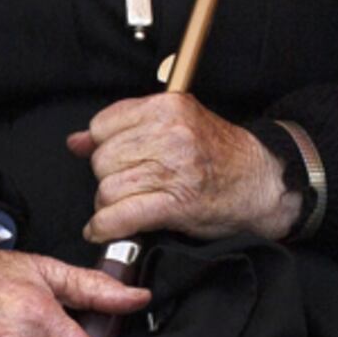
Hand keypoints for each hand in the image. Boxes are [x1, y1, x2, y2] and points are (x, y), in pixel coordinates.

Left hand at [71, 92, 298, 245]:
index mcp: (168, 107)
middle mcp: (170, 134)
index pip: (103, 125)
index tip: (116, 159)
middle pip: (102, 159)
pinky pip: (120, 216)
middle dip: (108, 177)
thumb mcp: (176, 125)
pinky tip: (103, 230)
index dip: (103, 146)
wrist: (262, 183)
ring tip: (128, 206)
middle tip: (130, 185)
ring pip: (107, 189)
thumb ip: (125, 128)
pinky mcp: (175, 203)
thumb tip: (75, 141)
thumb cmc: (219, 155)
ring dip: (110, 205)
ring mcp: (173, 169)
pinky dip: (105, 227)